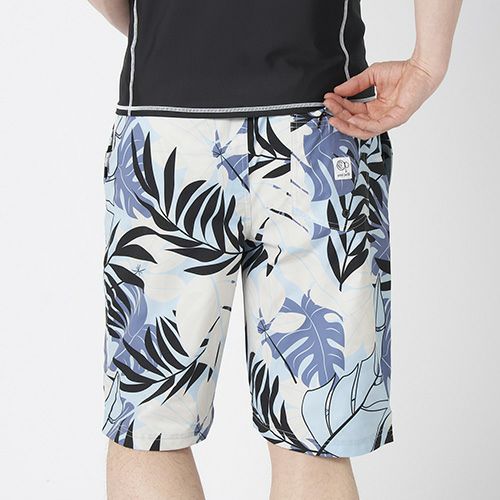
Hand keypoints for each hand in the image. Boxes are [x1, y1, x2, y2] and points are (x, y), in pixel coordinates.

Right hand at [323, 58, 443, 138]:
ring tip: (335, 117)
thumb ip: (355, 84)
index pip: (353, 111)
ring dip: (347, 125)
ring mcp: (388, 120)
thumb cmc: (402, 71)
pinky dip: (362, 124)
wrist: (421, 67)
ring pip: (364, 130)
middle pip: (356, 123)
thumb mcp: (371, 76)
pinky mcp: (396, 119)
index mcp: (376, 109)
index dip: (340, 106)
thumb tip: (337, 90)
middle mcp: (381, 117)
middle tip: (328, 108)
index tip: (328, 98)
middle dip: (340, 116)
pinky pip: (376, 127)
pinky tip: (352, 119)